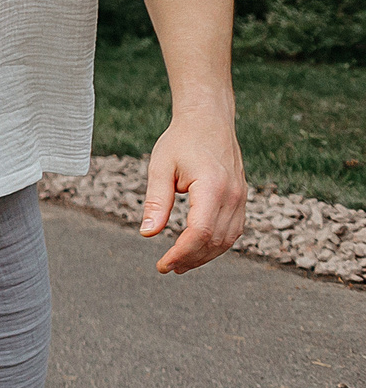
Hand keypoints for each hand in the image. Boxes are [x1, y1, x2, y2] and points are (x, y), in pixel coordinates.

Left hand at [141, 110, 247, 272]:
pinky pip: (234, 230)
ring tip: (180, 264)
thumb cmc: (181, 141)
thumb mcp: (160, 168)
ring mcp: (241, 197)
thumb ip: (156, 201)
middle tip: (167, 268)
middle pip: (215, 241)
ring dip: (205, 256)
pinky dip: (217, 245)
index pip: (199, 232)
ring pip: (228, 239)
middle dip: (190, 259)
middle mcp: (233, 195)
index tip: (162, 265)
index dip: (181, 253)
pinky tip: (198, 250)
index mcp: (213, 187)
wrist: (208, 119)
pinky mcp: (241, 197)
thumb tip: (147, 234)